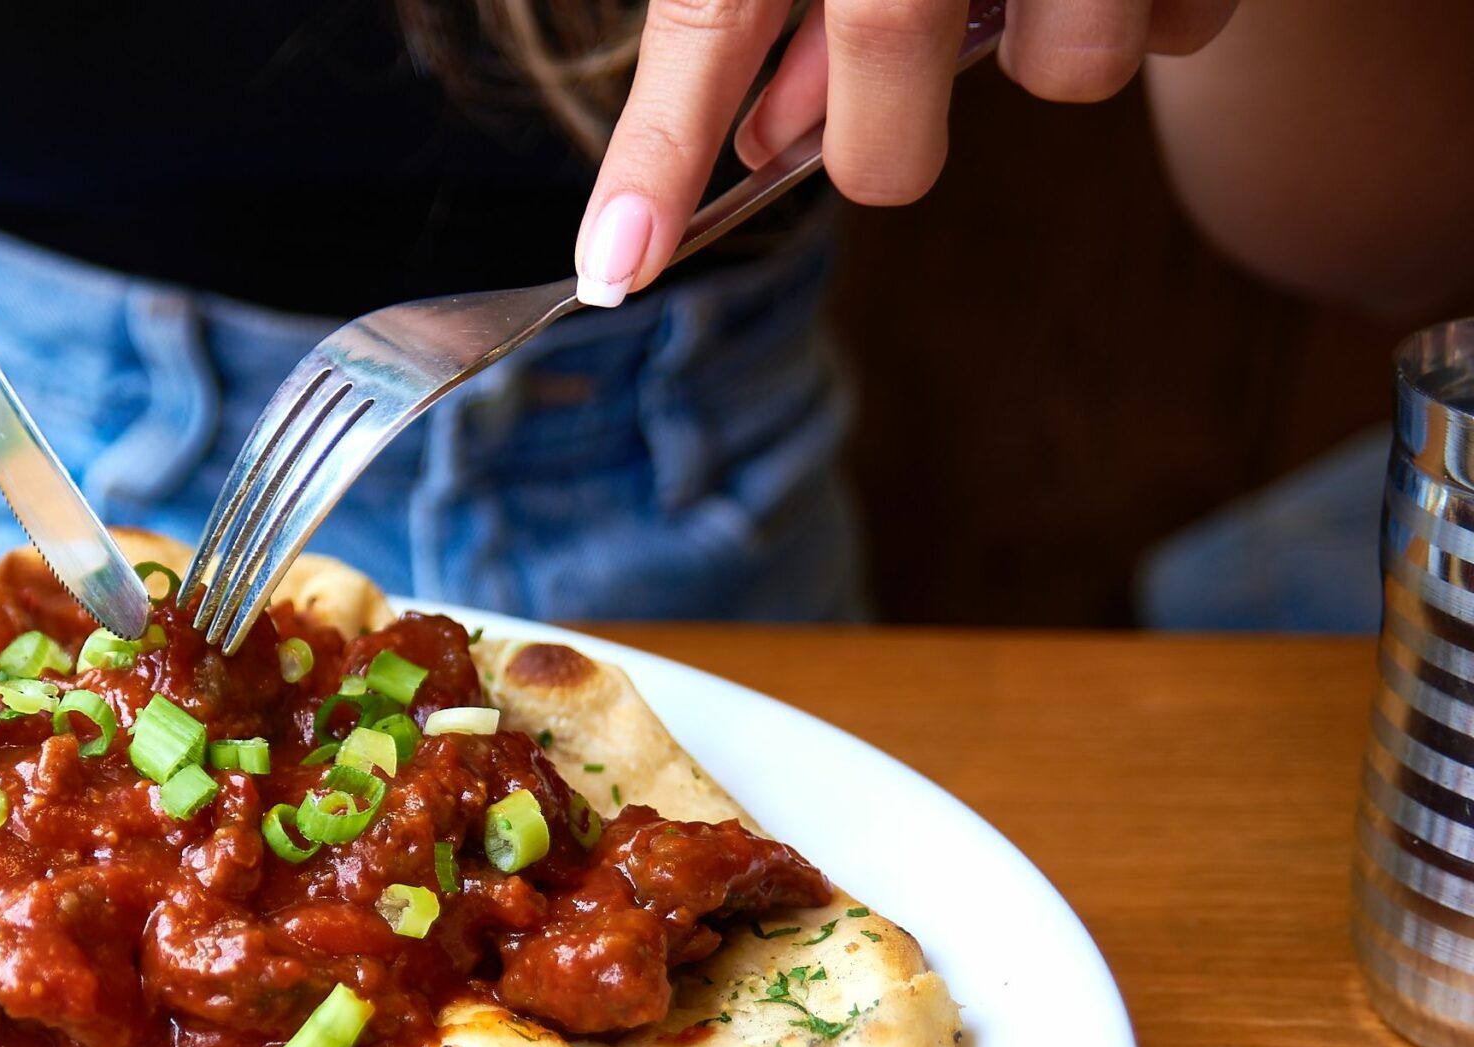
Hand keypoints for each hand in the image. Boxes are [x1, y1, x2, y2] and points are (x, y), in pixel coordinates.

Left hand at [573, 0, 1240, 304]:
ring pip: (1069, 67)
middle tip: (883, 123)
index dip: (659, 148)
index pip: (713, 14)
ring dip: (1051, 51)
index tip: (616, 264)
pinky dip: (1153, 13)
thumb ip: (775, 5)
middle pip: (896, 50)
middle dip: (884, 142)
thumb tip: (764, 147)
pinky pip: (1186, 24)